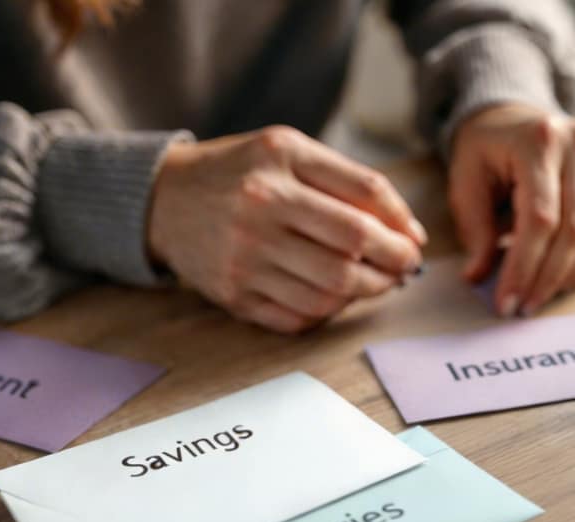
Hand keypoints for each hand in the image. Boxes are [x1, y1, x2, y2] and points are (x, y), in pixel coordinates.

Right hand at [146, 125, 426, 332]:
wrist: (161, 201)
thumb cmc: (239, 172)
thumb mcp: (287, 151)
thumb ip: (348, 182)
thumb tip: (409, 231)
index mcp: (279, 161)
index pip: (363, 197)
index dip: (400, 224)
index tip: (413, 240)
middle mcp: (260, 207)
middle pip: (352, 248)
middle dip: (393, 263)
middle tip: (404, 268)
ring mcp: (244, 256)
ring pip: (331, 290)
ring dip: (367, 292)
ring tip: (374, 282)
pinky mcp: (234, 295)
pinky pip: (300, 317)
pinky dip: (328, 312)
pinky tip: (334, 297)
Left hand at [449, 104, 574, 316]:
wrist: (511, 117)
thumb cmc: (485, 151)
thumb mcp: (466, 183)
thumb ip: (475, 230)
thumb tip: (479, 277)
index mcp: (538, 142)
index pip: (540, 219)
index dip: (525, 267)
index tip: (507, 302)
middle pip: (574, 229)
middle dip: (548, 278)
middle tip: (524, 308)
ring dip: (571, 274)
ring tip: (543, 296)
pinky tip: (566, 275)